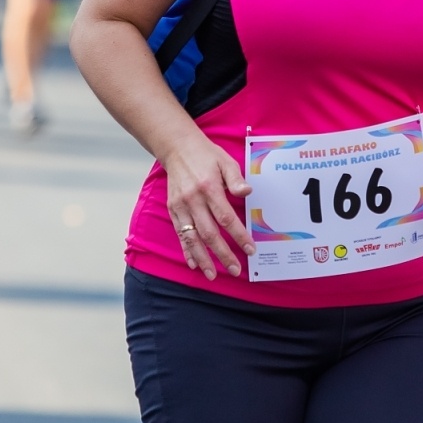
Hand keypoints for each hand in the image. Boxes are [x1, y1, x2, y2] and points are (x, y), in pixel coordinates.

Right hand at [163, 135, 254, 279]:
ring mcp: (181, 206)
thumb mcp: (225, 161)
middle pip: (209, 233)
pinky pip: (179, 234)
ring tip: (212, 275)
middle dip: (223, 254)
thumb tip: (247, 192)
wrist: (177, 148)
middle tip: (235, 269)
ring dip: (203, 258)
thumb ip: (236, 179)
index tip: (250, 249)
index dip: (239, 236)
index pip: (226, 218)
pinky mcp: (173, 209)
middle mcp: (193, 200)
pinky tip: (194, 263)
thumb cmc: (206, 155)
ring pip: (192, 238)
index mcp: (209, 188)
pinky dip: (186, 249)